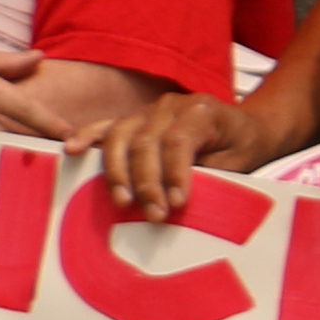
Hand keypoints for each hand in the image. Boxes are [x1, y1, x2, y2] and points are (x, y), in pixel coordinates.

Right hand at [77, 94, 259, 221]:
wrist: (247, 128)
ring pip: (122, 136)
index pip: (179, 142)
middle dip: (147, 182)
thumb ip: (211, 175)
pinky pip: (106, 127)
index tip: (177, 204)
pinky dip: (87, 136)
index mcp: (202, 111)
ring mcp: (149, 110)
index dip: (175, 174)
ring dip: (118, 172)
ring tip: (122, 201)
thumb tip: (179, 201)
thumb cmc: (243, 148)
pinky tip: (71, 150)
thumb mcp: (239, 163)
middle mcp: (172, 105)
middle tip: (154, 215)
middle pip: (147, 141)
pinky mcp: (134, 119)